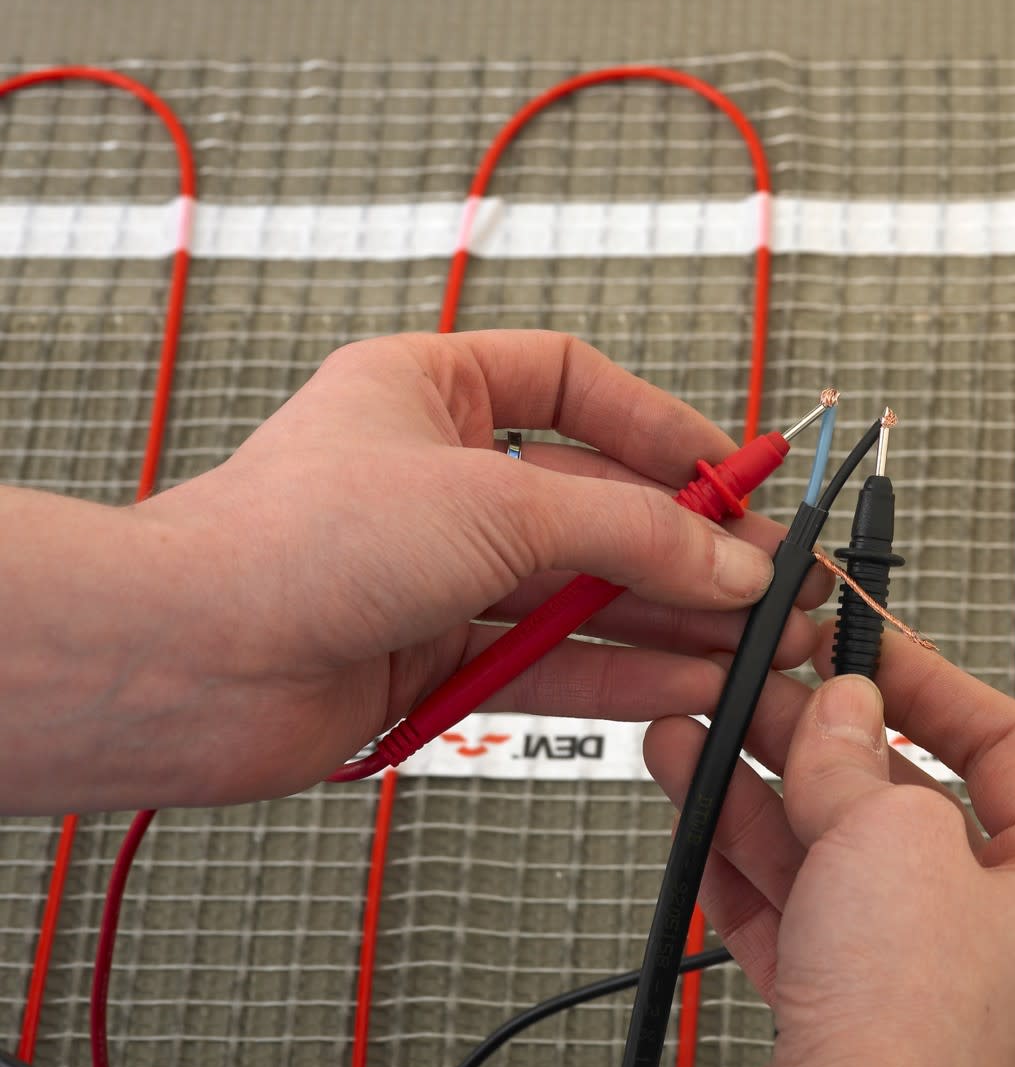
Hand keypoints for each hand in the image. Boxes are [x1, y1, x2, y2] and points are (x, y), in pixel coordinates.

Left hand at [2, 331, 828, 811]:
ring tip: (761, 642)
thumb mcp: (496, 504)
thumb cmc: (290, 542)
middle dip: (691, 544)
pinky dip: (628, 672)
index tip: (734, 470)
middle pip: (596, 502)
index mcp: (432, 391)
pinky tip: (695, 681)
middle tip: (775, 577)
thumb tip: (732, 563)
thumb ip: (633, 535)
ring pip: (584, 591)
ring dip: (676, 617)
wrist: (187, 663)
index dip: (661, 425)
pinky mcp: (438, 659)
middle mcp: (438, 479)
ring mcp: (438, 573)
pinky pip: (556, 660)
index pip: (575, 385)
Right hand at [643, 631, 1014, 1066]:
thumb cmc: (910, 1026)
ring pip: (841, 855)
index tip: (872, 650)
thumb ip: (855, 756)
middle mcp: (1000, 936)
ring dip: (767, 789)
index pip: (1011, 747)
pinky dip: (747, 860)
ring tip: (704, 733)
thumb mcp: (886, 833)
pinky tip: (699, 806)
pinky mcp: (849, 1017)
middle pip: (911, 800)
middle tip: (768, 692)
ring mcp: (921, 979)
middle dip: (826, 741)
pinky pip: (799, 914)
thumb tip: (842, 712)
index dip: (936, 684)